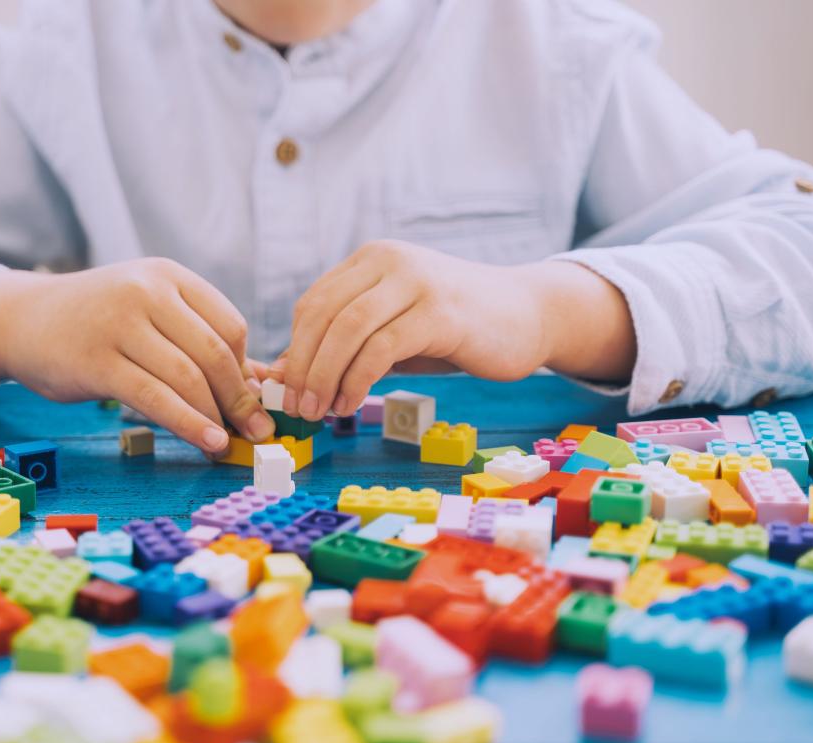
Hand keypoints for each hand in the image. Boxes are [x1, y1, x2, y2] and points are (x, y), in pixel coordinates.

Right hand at [0, 259, 274, 452]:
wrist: (22, 320)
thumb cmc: (97, 321)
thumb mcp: (149, 313)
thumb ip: (199, 340)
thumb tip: (262, 385)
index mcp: (168, 275)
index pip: (230, 325)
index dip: (245, 370)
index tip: (251, 402)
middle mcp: (146, 291)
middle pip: (214, 353)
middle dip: (239, 400)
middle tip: (254, 432)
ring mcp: (119, 323)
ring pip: (187, 378)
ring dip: (216, 418)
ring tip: (227, 443)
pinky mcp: (96, 360)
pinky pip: (154, 398)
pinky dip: (187, 424)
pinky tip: (205, 441)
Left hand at [274, 240, 635, 420]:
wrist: (529, 315)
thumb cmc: (453, 328)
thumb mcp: (391, 331)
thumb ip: (345, 346)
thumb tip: (284, 375)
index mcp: (371, 260)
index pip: (314, 304)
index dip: (294, 349)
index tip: (287, 391)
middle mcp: (389, 261)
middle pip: (324, 315)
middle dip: (303, 367)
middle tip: (298, 407)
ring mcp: (416, 282)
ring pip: (348, 329)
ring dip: (325, 376)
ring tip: (320, 411)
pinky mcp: (441, 312)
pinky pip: (382, 347)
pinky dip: (357, 379)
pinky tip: (351, 402)